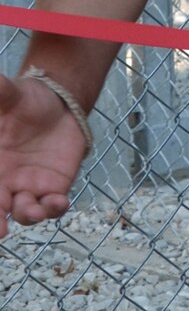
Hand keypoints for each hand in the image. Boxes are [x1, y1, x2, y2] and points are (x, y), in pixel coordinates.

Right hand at [0, 73, 87, 236]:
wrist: (60, 102)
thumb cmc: (25, 100)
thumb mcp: (8, 95)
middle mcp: (2, 181)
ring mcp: (27, 187)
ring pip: (23, 212)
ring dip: (27, 215)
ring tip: (33, 211)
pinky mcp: (54, 187)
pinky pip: (52, 206)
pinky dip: (54, 209)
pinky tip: (58, 202)